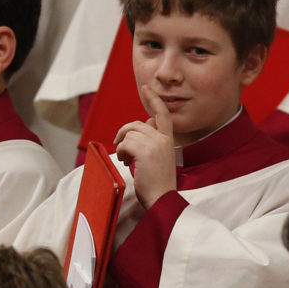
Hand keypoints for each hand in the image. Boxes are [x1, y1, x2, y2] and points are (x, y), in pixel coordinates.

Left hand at [114, 86, 177, 208]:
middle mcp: (164, 139)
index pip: (163, 114)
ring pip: (130, 134)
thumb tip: (146, 123)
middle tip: (119, 147)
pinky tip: (125, 162)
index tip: (146, 88)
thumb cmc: (158, 183)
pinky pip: (125, 144)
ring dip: (122, 146)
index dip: (154, 99)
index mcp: (169, 140)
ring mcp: (155, 145)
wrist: (162, 199)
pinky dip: (120, 152)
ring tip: (125, 159)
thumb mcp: (159, 157)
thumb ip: (154, 139)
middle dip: (124, 133)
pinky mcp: (145, 152)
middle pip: (138, 124)